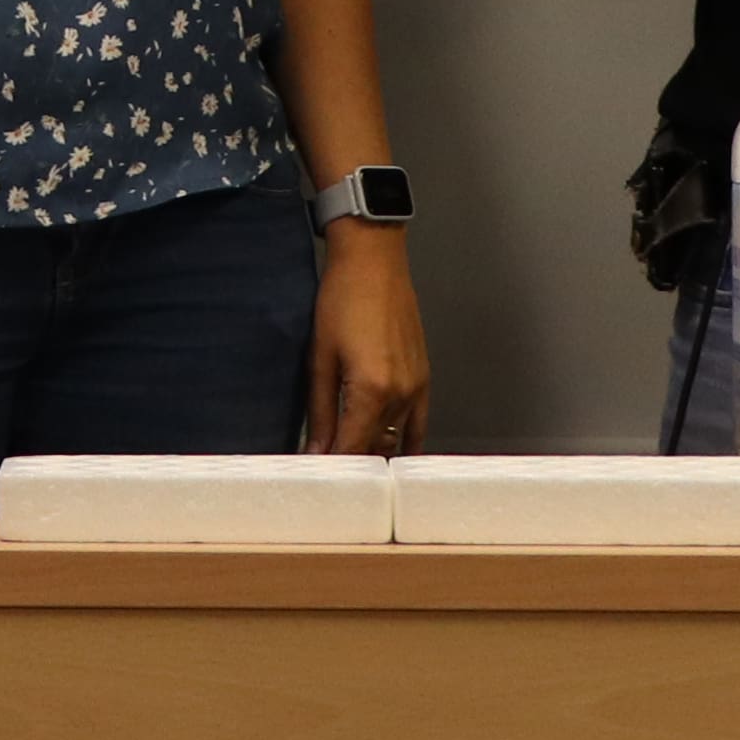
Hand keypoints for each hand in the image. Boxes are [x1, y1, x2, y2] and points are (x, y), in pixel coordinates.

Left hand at [302, 224, 430, 454]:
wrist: (374, 261)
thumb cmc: (342, 299)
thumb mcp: (320, 358)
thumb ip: (319, 411)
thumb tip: (315, 450)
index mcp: (371, 391)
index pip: (352, 449)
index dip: (334, 468)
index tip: (318, 478)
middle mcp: (401, 394)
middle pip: (376, 448)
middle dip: (352, 462)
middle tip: (328, 470)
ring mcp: (417, 387)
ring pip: (397, 438)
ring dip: (374, 450)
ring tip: (349, 457)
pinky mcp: (424, 377)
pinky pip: (418, 422)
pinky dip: (403, 438)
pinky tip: (388, 448)